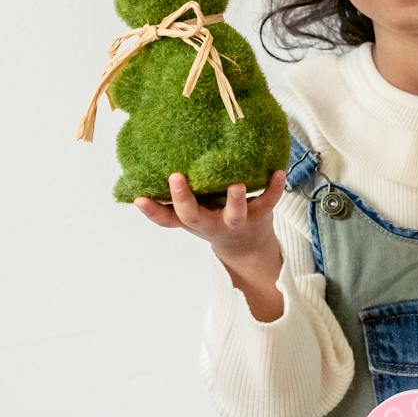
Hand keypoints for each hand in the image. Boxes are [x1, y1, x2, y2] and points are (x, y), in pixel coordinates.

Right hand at [136, 172, 286, 320]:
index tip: (139, 198)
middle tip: (176, 178)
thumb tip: (143, 168)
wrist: (248, 247)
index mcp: (192, 220)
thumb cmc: (212, 219)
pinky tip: (278, 172)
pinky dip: (275, 188)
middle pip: (194, 216)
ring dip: (235, 200)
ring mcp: (236, 220)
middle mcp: (211, 222)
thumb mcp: (191, 214)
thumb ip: (172, 198)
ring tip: (236, 185)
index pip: (166, 218)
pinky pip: (268, 201)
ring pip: (234, 214)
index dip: (152, 211)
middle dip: (184, 199)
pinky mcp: (260, 214)